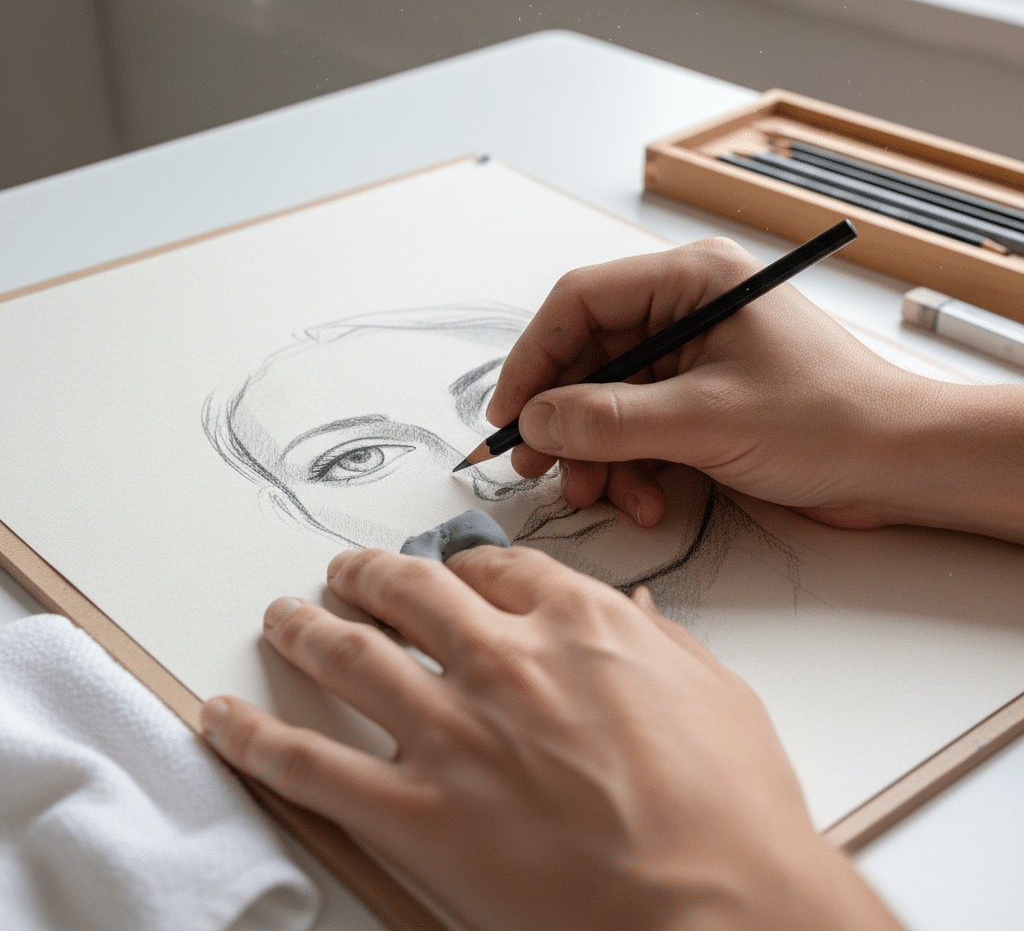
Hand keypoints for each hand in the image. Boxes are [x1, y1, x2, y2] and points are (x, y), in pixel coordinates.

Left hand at [201, 547, 900, 930]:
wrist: (721, 911)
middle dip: (368, 575)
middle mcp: (504, 662)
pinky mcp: (419, 813)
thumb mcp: (716, 695)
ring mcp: (454, 734)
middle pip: (409, 592)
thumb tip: (637, 614)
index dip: (461, 565)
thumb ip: (662, 642)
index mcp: (575, 626)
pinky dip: (256, 738)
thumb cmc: (733, 811)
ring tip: (282, 617)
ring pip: (350, 657)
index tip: (447, 571)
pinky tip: (223, 719)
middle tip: (345, 573)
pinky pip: (312, 765)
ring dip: (305, 629)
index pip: (494, 569)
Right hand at [487, 237, 1023, 541]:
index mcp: (691, 281)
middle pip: (588, 357)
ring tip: (598, 495)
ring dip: (596, 454)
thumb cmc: (830, 421)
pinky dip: (630, 467)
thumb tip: (536, 422)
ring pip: (607, 401)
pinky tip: (644, 500)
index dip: (533, 359)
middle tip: (537, 465)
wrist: (899, 466)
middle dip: (562, 418)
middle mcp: (686, 311)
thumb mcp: (705, 420)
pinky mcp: (699, 401)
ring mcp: (692, 359)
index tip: (509, 414)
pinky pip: (637, 429)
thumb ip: (610, 421)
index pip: (580, 303)